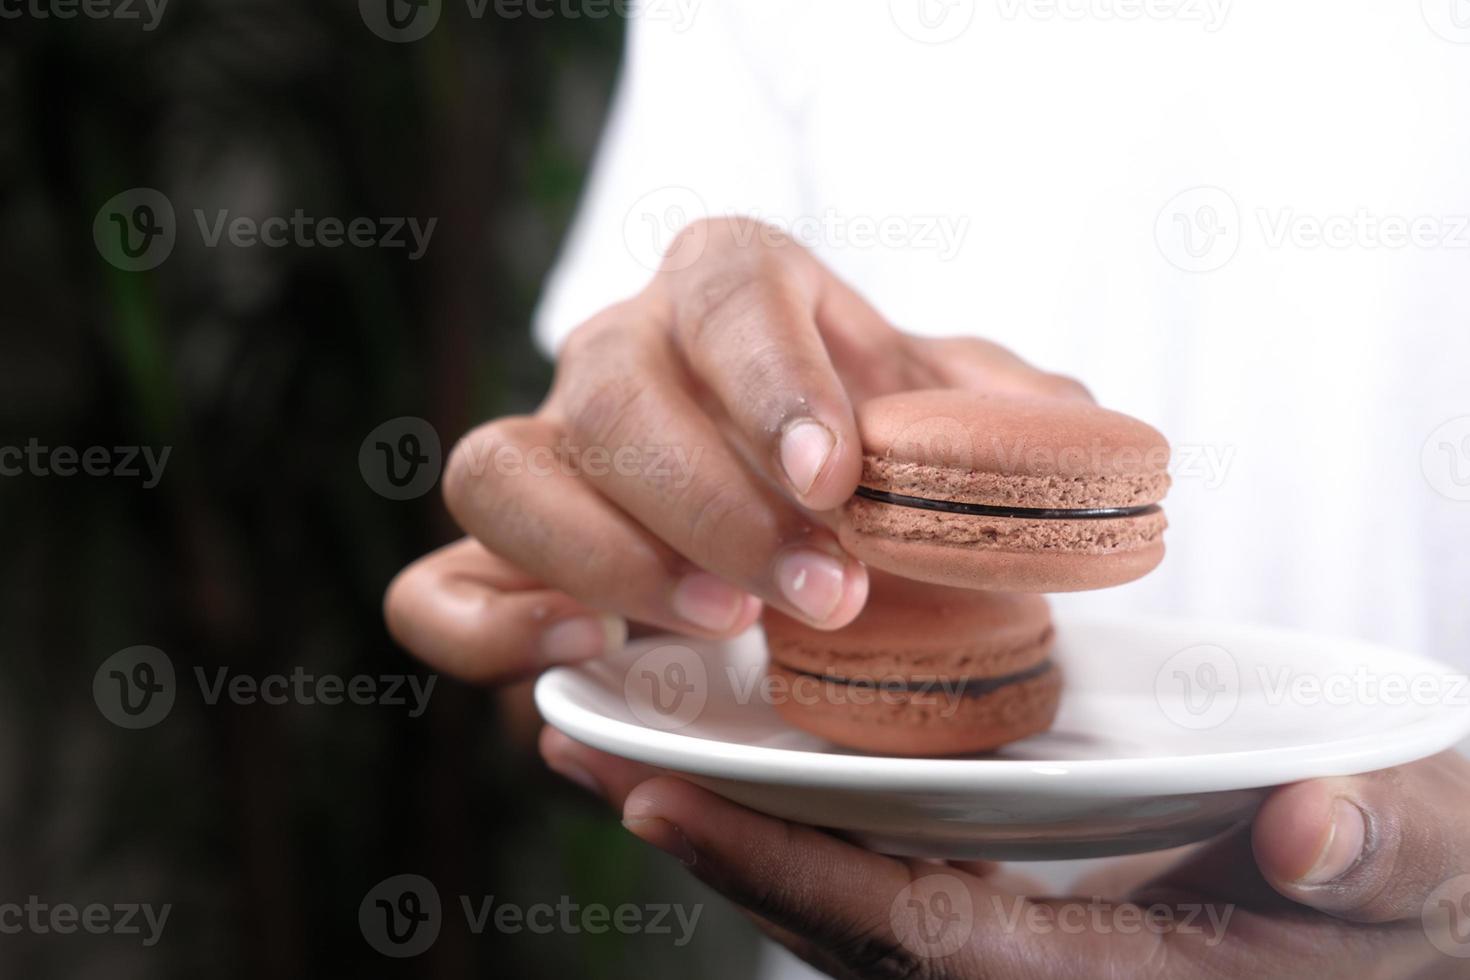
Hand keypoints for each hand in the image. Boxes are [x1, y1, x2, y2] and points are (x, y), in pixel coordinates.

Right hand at [385, 218, 1087, 683]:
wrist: (812, 533)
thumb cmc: (884, 465)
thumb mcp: (961, 429)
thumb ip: (1009, 420)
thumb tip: (1070, 439)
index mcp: (731, 294)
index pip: (720, 281)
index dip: (766, 372)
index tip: (834, 477)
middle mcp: (619, 356)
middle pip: (609, 387)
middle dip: (713, 502)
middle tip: (821, 594)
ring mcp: (545, 456)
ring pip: (499, 469)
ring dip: (606, 555)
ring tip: (724, 627)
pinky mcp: (500, 565)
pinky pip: (433, 589)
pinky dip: (490, 626)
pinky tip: (590, 651)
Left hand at [540, 732, 1469, 979]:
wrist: (1427, 925)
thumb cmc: (1429, 901)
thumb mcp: (1435, 866)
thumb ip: (1382, 852)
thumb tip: (1304, 827)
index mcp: (1121, 979)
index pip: (920, 935)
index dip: (788, 874)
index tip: (661, 794)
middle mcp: (1048, 975)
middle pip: (841, 924)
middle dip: (708, 841)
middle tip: (577, 739)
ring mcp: (1032, 945)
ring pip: (848, 901)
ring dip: (734, 826)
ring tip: (616, 737)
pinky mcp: (1032, 908)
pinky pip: (890, 874)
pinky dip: (802, 824)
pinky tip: (741, 760)